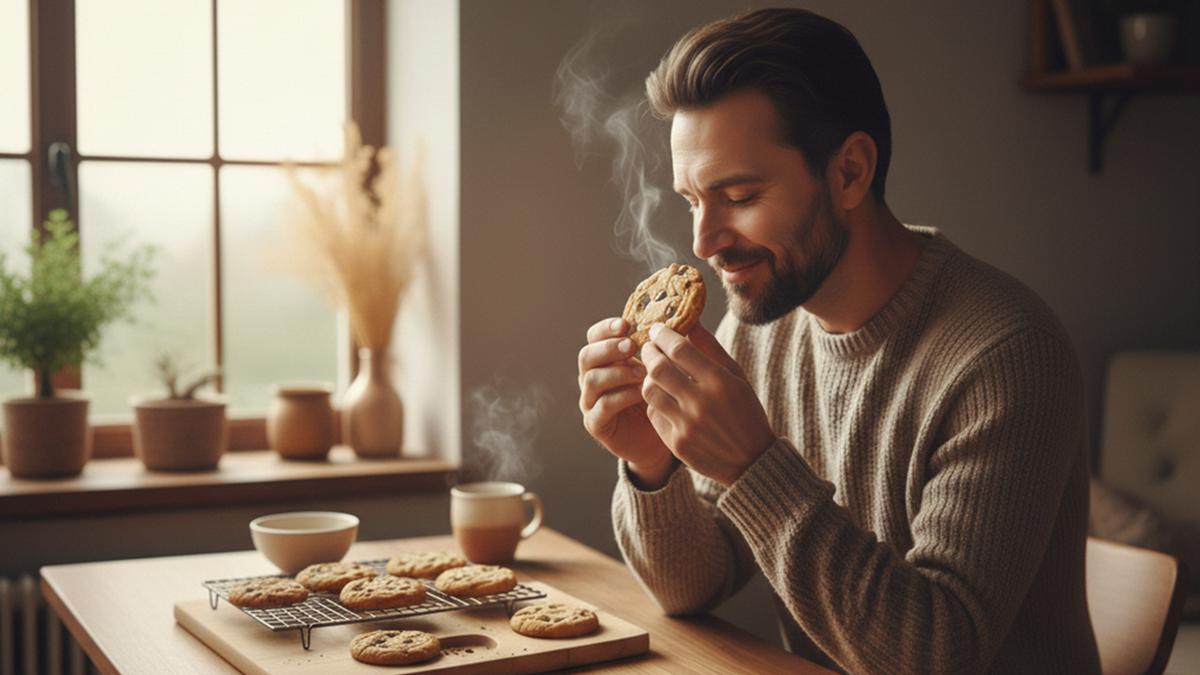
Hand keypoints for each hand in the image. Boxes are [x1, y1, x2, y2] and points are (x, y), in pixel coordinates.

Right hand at [578, 317, 677, 486]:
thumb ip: (672, 345)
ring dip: (617, 372)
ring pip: (592, 380)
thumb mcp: (670, 368)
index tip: (627, 324)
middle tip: (631, 346)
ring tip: (643, 372)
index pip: (595, 335)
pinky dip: (621, 397)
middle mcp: (593, 376)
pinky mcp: (596, 423)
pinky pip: (602, 406)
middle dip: (608, 348)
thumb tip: (689, 316)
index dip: (607, 328)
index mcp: (606, 357)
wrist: (663, 438)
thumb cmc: (666, 396)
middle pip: (587, 355)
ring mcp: (591, 401)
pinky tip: (641, 393)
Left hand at [640, 323, 774, 485]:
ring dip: (648, 377)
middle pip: (658, 368)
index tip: (657, 329)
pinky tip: (663, 397)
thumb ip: (711, 347)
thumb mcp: (736, 376)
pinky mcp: (676, 443)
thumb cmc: (746, 411)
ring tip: (654, 373)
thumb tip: (690, 320)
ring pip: (649, 391)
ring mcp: (687, 425)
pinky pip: (653, 414)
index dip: (663, 335)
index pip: (679, 349)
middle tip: (649, 347)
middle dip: (648, 352)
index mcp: (720, 382)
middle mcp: (701, 403)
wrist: (752, 461)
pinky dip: (654, 402)